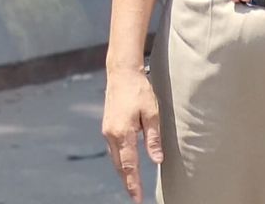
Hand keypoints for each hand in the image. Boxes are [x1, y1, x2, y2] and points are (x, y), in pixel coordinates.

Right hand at [100, 67, 162, 200]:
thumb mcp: (152, 113)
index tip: (137, 198)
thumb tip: (157, 160)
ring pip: (115, 159)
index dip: (133, 183)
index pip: (129, 165)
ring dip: (123, 172)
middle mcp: (112, 135)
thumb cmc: (139, 90)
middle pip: (120, 166)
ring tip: (132, 185)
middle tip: (135, 197)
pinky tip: (126, 164)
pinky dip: (120, 160)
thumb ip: (153, 138)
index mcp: (123, 133)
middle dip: (127, 182)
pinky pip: (113, 149)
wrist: (121, 73)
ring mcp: (107, 131)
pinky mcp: (107, 127)